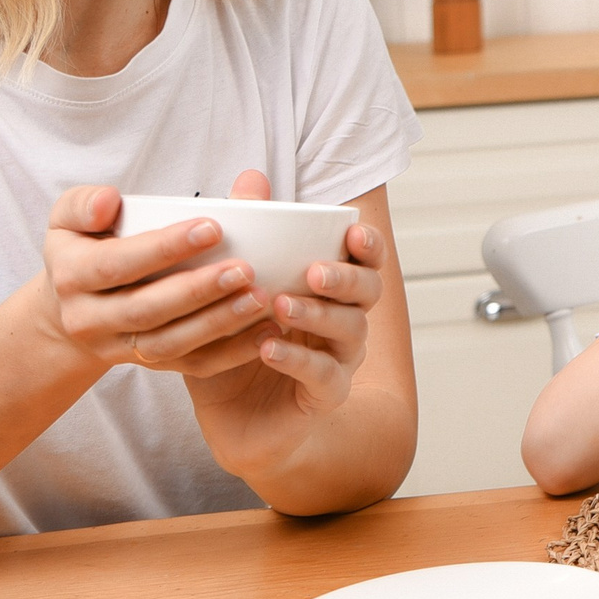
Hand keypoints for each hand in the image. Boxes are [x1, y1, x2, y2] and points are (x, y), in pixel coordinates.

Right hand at [38, 183, 273, 378]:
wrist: (69, 308)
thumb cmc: (84, 248)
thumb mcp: (70, 217)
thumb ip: (85, 203)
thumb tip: (110, 202)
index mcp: (72, 276)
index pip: (118, 264)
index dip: (164, 248)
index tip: (213, 228)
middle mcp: (89, 319)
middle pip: (146, 310)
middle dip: (198, 291)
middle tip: (246, 269)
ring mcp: (119, 348)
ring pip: (170, 344)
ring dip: (218, 324)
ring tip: (259, 299)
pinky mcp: (148, 365)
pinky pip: (192, 365)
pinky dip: (231, 353)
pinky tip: (265, 332)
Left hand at [185, 169, 390, 480]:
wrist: (234, 420)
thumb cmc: (237, 347)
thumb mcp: (229, 290)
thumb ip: (246, 237)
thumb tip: (250, 178)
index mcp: (331, 292)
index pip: (365, 262)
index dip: (367, 247)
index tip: (352, 233)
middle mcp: (344, 323)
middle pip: (369, 294)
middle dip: (345, 279)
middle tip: (313, 270)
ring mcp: (338, 361)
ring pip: (350, 332)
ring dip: (318, 315)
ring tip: (281, 305)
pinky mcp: (322, 397)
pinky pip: (321, 376)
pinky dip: (297, 359)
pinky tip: (269, 347)